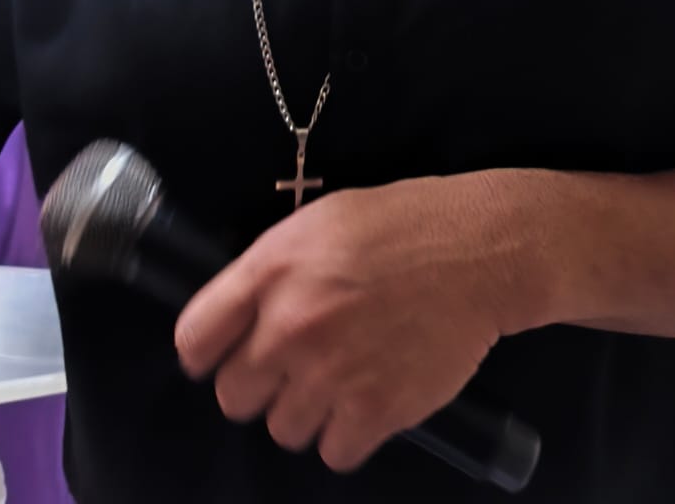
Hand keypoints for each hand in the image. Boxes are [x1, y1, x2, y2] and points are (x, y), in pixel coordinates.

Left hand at [174, 170, 512, 473]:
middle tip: (294, 365)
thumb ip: (272, 270)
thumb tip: (240, 314)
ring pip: (282, 429)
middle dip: (259, 383)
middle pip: (233, 396)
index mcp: (271, 269)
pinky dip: (349, 434)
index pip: (195, 338)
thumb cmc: (402, 224)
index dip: (206, 352)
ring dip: (306, 411)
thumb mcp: (320, 222)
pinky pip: (333, 452)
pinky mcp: (376, 410)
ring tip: (340, 378)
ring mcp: (331, 373)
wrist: (479, 250)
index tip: (222, 354)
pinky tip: (368, 398)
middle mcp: (291, 325)